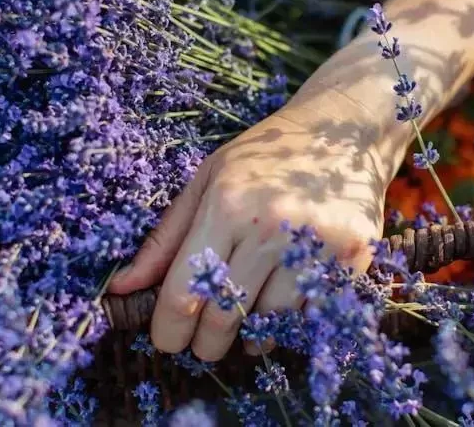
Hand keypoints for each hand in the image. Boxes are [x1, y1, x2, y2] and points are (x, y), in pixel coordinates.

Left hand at [106, 97, 391, 360]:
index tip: (167, 340)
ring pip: (270, 325)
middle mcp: (271, 226)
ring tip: (247, 317)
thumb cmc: (265, 156)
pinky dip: (292, 324)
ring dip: (252, 336)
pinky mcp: (353, 258)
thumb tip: (120, 288)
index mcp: (226, 205)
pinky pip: (312, 318)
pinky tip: (283, 304)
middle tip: (204, 343)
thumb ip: (165, 239)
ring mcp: (316, 245)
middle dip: (206, 343)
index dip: (168, 330)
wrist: (345, 130)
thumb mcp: (206, 181)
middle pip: (224, 318)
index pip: (184, 293)